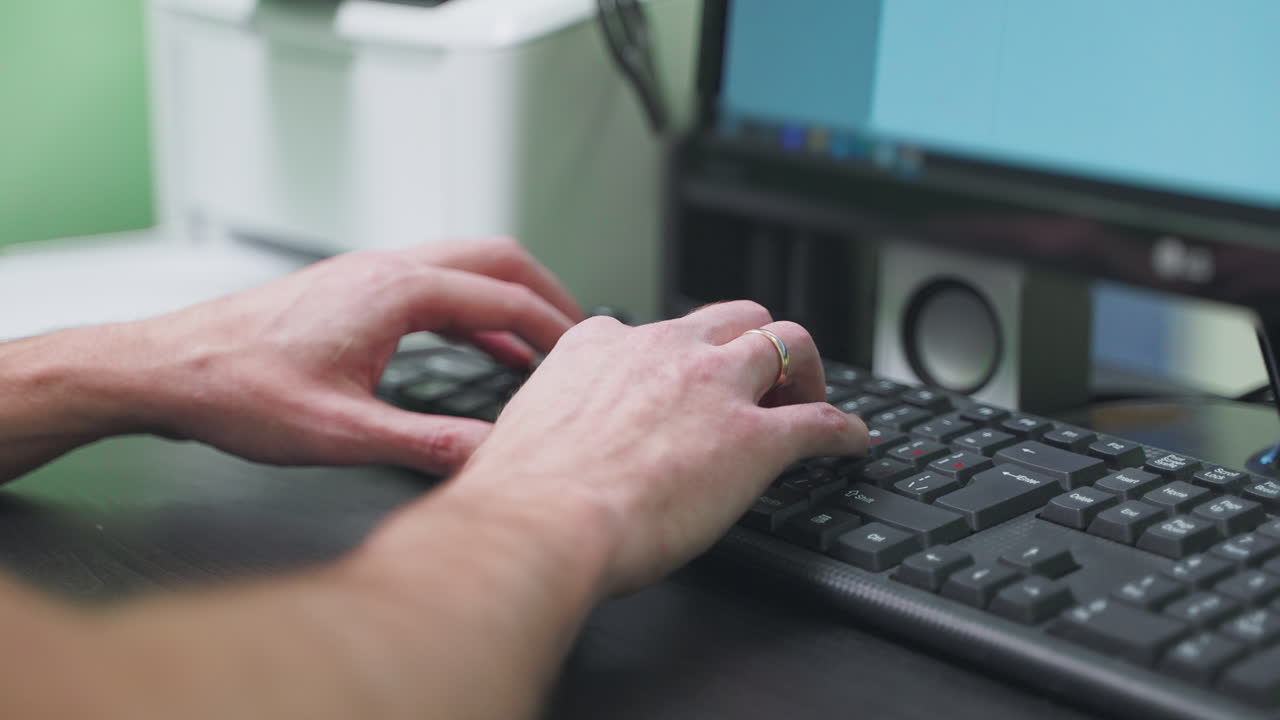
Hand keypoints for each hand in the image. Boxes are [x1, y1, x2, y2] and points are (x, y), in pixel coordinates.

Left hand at [130, 238, 582, 474]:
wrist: (167, 369)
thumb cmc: (237, 388)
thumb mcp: (341, 432)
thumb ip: (425, 443)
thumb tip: (489, 458)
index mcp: (395, 291)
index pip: (502, 298)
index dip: (553, 326)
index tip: (584, 351)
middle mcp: (385, 269)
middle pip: (493, 258)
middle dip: (544, 291)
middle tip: (578, 330)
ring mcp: (366, 273)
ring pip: (463, 265)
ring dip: (507, 296)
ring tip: (539, 338)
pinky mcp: (351, 289)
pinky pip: (433, 284)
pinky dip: (470, 308)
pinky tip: (475, 344)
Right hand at [452, 301, 868, 595]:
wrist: (542, 521)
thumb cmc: (520, 493)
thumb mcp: (522, 430)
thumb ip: (545, 420)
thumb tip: (525, 444)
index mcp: (603, 345)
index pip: (660, 331)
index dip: (682, 357)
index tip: (687, 381)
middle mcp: (664, 350)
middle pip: (736, 317)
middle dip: (754, 343)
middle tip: (761, 381)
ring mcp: (714, 387)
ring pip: (787, 342)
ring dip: (805, 368)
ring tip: (811, 396)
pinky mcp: (755, 438)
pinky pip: (822, 421)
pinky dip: (844, 430)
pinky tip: (852, 444)